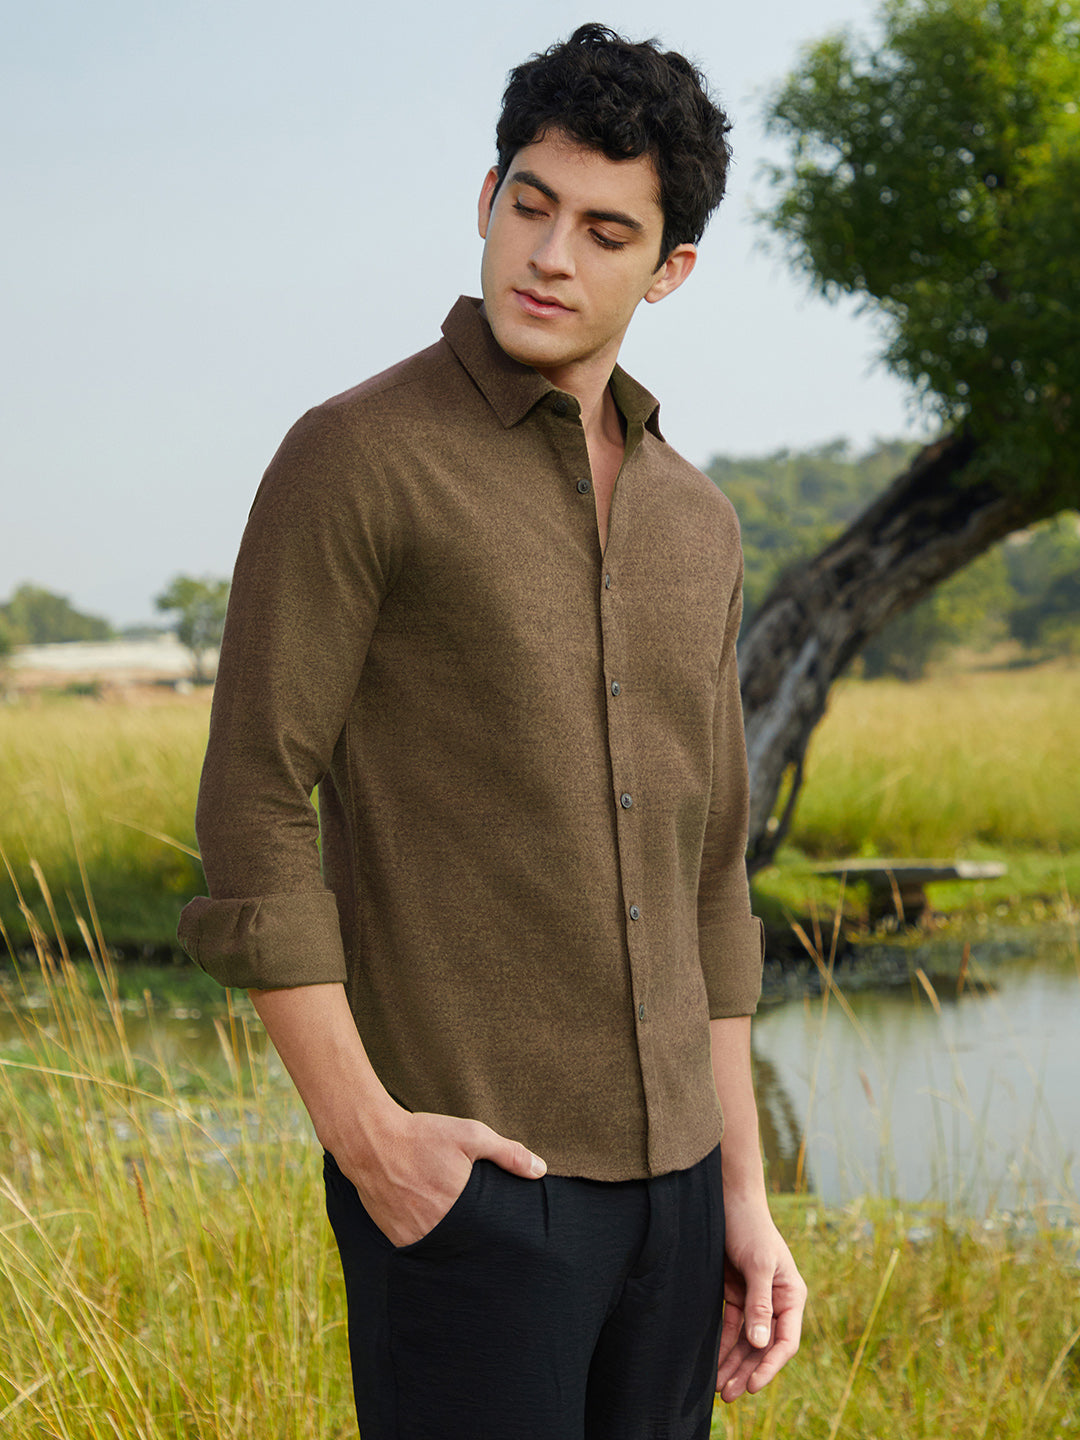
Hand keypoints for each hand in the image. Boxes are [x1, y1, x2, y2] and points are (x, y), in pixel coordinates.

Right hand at [334, 1109, 546, 1247]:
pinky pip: (419, 1249)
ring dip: (453, 1245)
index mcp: (460, 1209)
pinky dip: (429, 1242)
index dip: (498, 1238)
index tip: (506, 1236)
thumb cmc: (423, 1136)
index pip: (489, 1237)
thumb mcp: (470, 1135)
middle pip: (466, 1247)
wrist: (371, 1141)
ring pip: (442, 1251)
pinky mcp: (395, 1238)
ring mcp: (413, 1238)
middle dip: (477, 1243)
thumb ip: (508, 1153)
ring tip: (460, 1234)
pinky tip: (434, 1228)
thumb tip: (541, 1170)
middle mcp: (436, 1230)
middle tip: (485, 1237)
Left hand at [715, 1195, 805, 1401]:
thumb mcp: (758, 1264)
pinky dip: (723, 1346)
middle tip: (729, 1395)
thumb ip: (760, 1303)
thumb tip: (762, 1344)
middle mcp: (776, 1301)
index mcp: (791, 1295)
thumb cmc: (750, 1227)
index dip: (770, 1366)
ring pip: (746, 1342)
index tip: (753, 1385)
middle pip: (764, 1347)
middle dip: (747, 1372)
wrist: (729, 1199)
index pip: (786, 1341)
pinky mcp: (736, 1294)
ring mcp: (755, 1299)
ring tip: (719, 1389)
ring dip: (734, 1364)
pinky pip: (731, 1328)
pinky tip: (713, 1365)